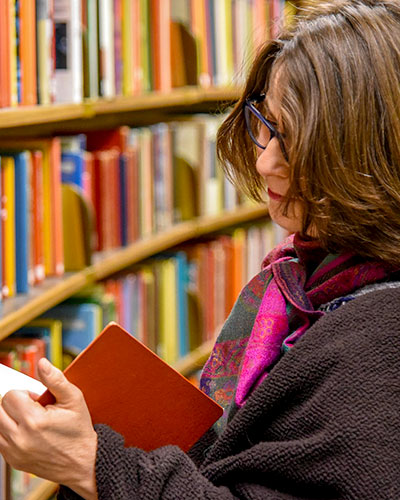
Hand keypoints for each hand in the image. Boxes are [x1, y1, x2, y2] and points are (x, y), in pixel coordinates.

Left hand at [0, 358, 97, 499]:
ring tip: (30, 420)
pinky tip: (28, 432)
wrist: (83, 463)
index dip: (24, 393)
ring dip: (9, 418)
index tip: (37, 399)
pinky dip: (9, 432)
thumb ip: (55, 379)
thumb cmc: (79, 430)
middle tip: (32, 408)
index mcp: (34, 421)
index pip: (10, 395)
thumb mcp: (73, 399)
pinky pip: (0, 440)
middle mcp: (20, 438)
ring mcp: (14, 452)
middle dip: (14, 404)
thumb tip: (42, 363)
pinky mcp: (13, 461)